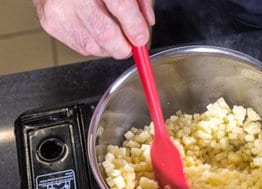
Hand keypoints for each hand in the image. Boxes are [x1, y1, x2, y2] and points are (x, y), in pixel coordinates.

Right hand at [33, 0, 154, 58]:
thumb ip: (138, 0)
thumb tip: (147, 23)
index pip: (120, 6)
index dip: (134, 27)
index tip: (141, 38)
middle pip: (105, 33)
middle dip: (124, 47)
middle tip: (131, 45)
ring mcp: (58, 10)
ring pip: (94, 46)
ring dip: (110, 47)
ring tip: (113, 33)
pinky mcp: (50, 24)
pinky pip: (81, 47)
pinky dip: (95, 45)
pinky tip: (94, 30)